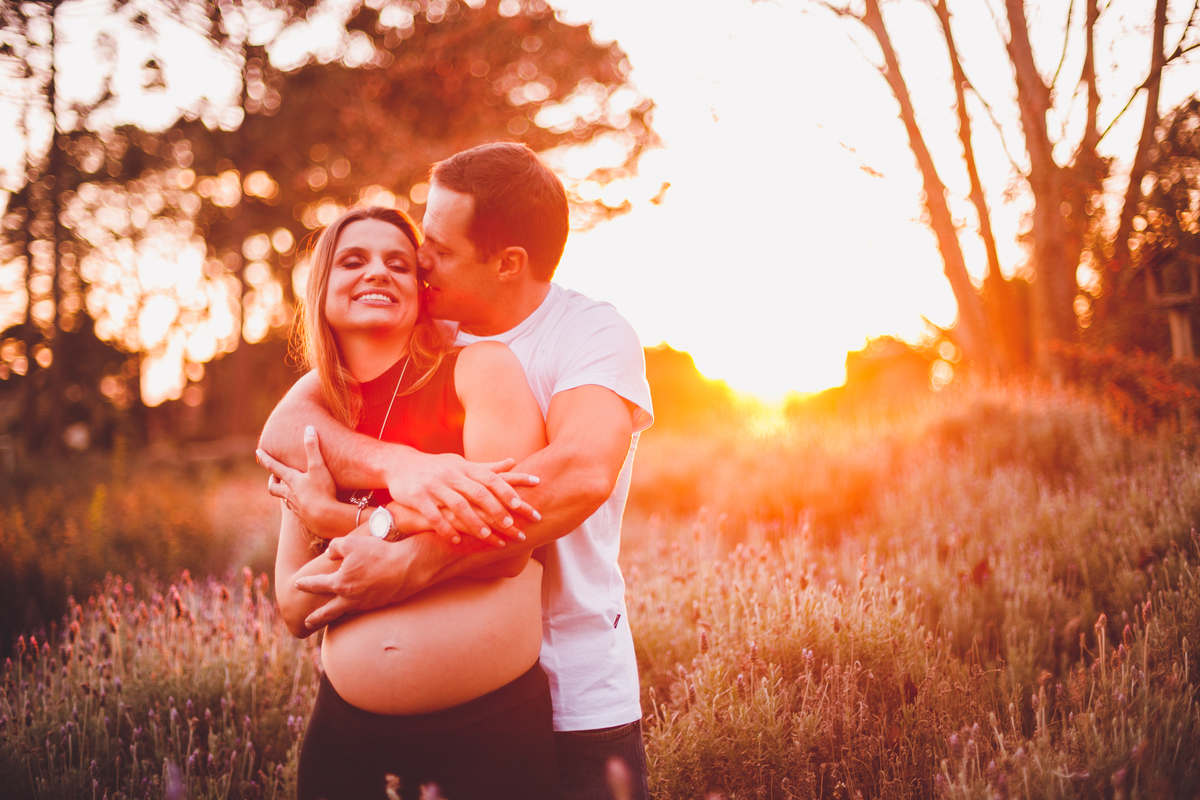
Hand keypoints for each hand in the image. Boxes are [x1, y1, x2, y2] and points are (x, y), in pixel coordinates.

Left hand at [258, 427, 344, 538]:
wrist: (326, 518)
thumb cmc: (322, 491)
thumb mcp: (318, 467)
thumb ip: (313, 448)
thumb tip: (309, 428)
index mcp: (291, 480)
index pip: (273, 467)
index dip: (265, 458)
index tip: (257, 451)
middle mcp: (290, 494)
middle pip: (274, 488)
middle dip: (272, 481)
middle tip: (273, 477)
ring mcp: (296, 507)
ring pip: (285, 500)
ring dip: (284, 494)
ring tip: (289, 491)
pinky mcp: (304, 518)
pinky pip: (297, 510)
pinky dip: (298, 506)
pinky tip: (304, 506)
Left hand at [294, 536, 405, 627]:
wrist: (407, 568)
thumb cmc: (378, 553)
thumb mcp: (351, 542)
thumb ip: (335, 547)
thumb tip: (329, 554)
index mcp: (340, 583)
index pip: (317, 585)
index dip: (306, 584)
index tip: (297, 585)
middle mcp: (351, 598)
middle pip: (328, 612)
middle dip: (316, 618)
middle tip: (306, 623)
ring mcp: (366, 604)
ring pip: (346, 612)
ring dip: (336, 616)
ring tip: (331, 617)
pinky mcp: (380, 604)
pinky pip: (362, 609)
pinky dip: (354, 610)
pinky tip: (355, 607)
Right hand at [384, 453, 541, 543]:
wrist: (400, 464)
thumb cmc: (437, 467)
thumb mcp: (462, 464)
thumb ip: (488, 468)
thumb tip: (514, 462)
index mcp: (466, 468)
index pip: (493, 479)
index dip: (510, 492)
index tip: (526, 506)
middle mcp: (453, 475)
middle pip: (480, 493)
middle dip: (498, 511)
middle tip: (513, 528)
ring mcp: (435, 486)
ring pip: (458, 505)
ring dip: (474, 522)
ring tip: (488, 538)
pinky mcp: (417, 497)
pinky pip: (433, 515)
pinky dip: (445, 529)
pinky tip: (456, 541)